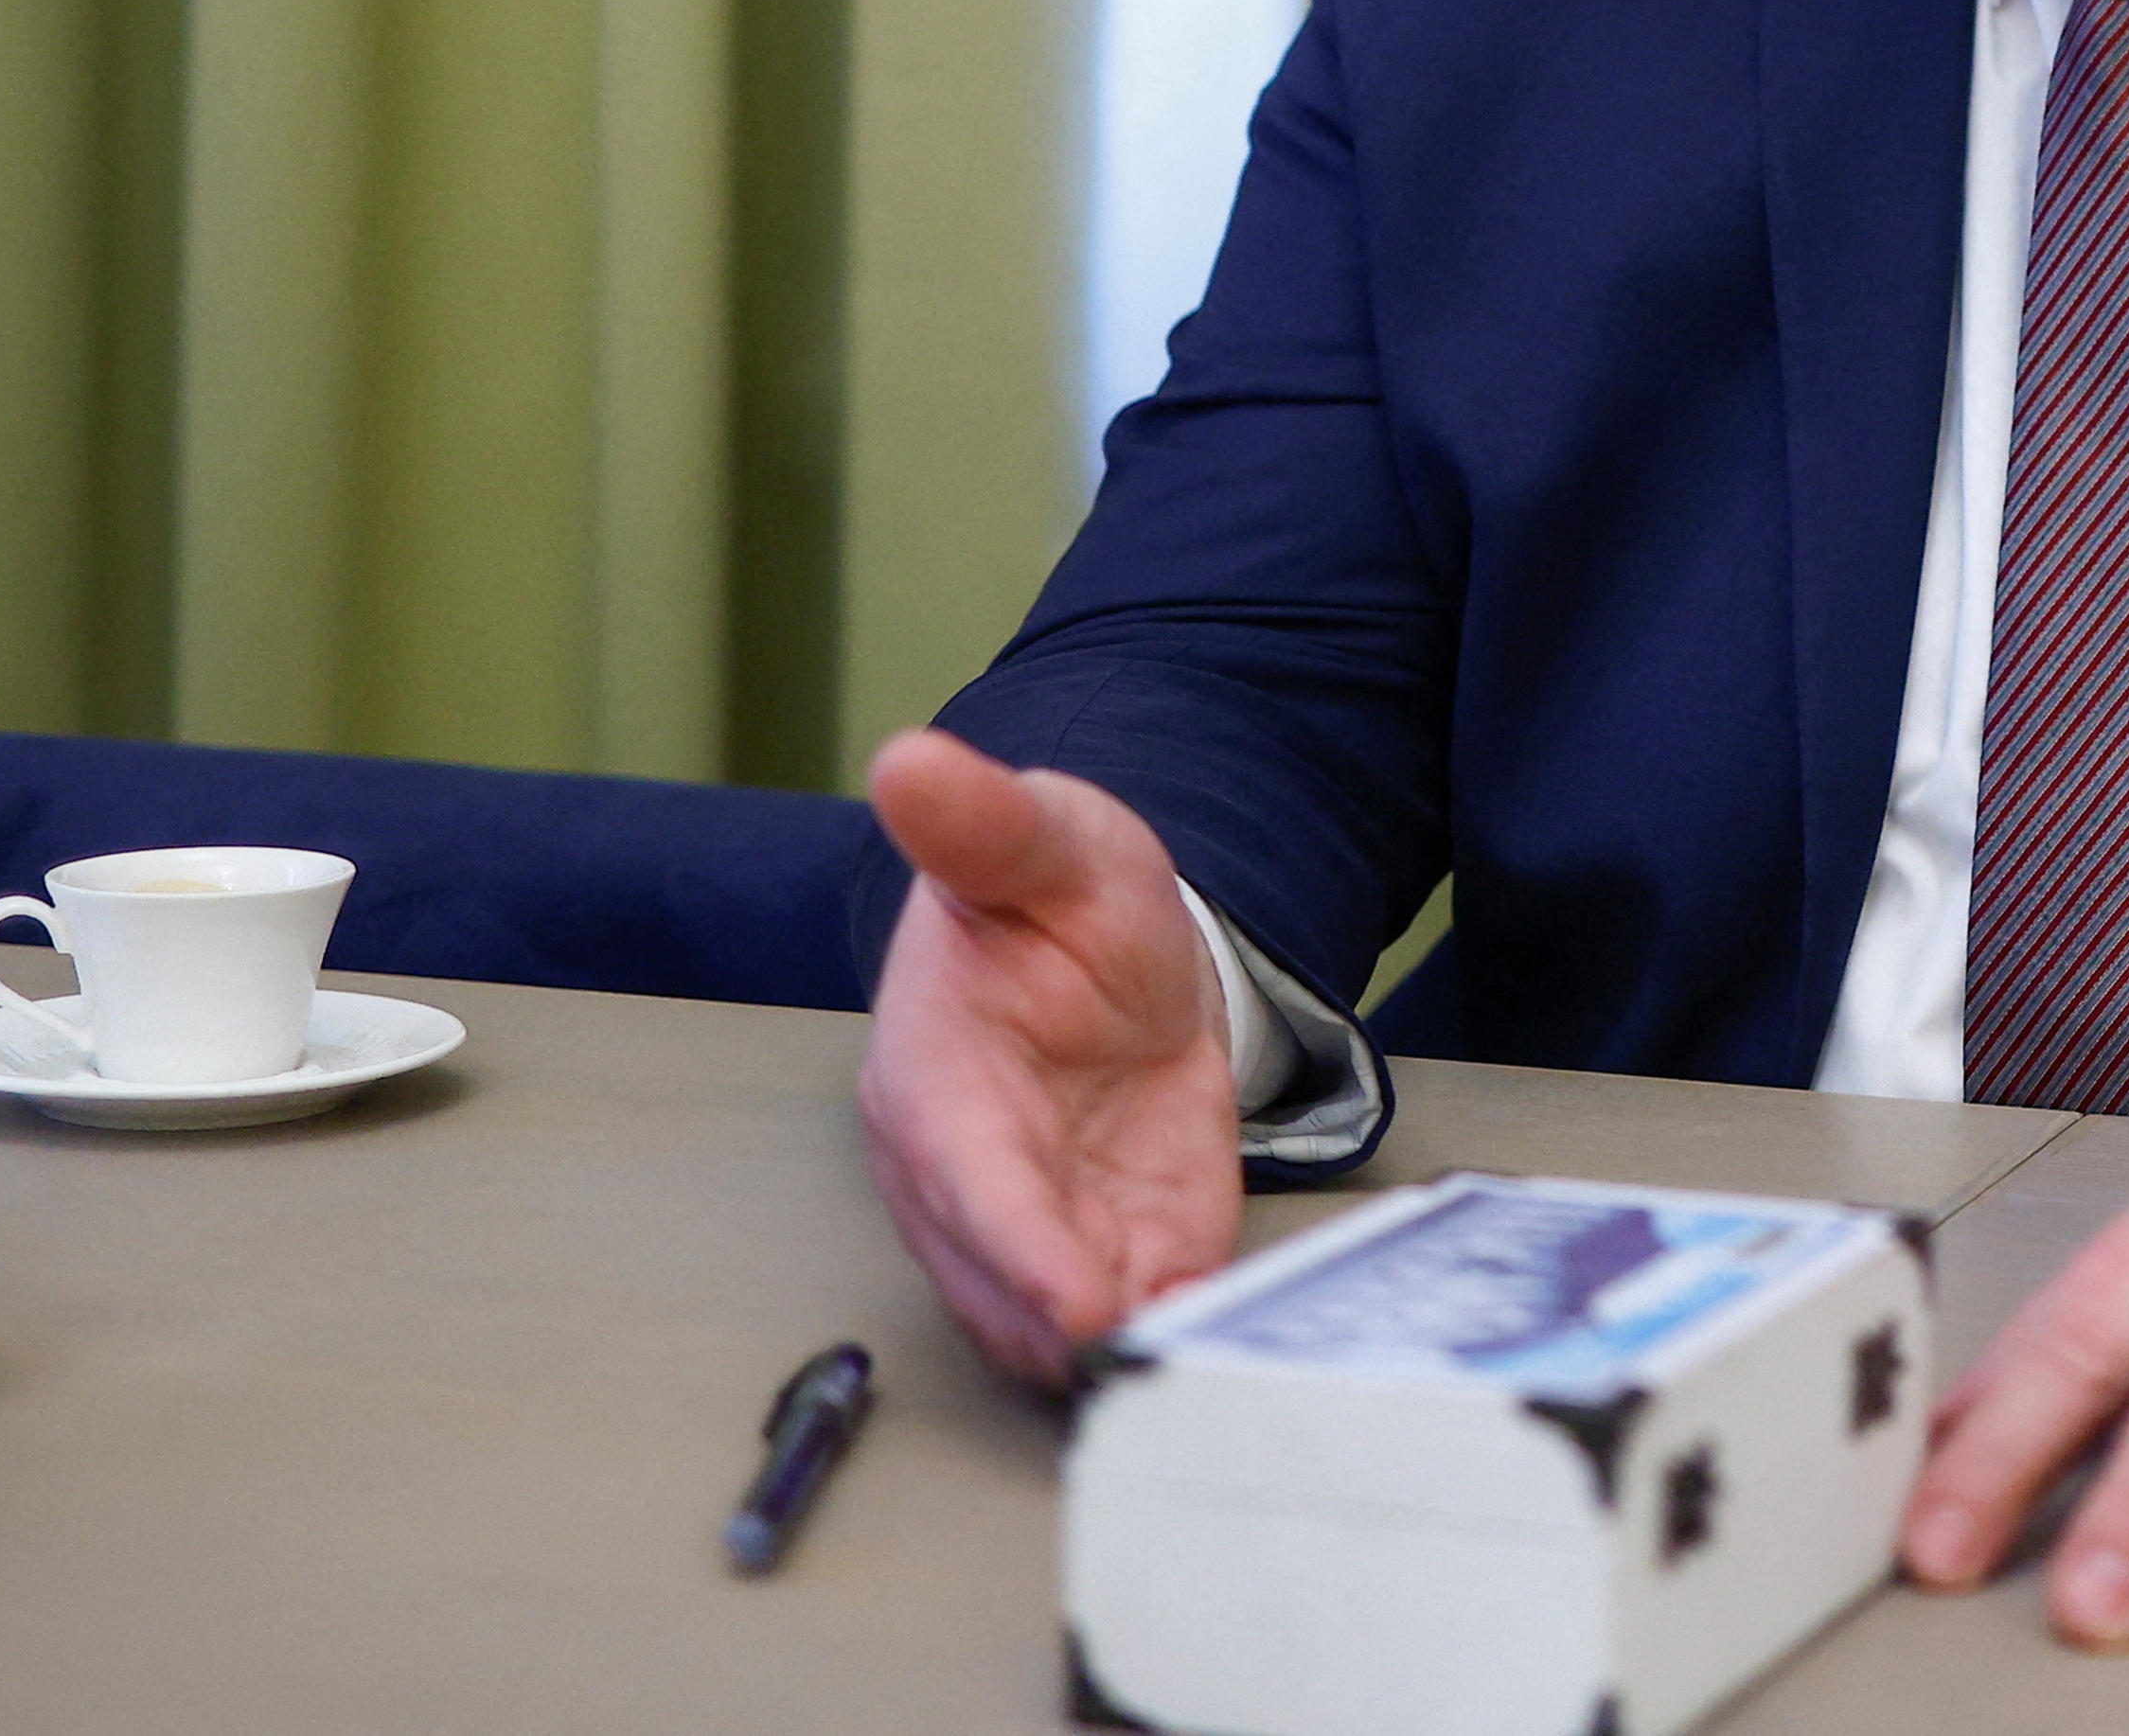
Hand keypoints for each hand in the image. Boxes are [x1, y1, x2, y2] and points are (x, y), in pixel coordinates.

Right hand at [855, 730, 1246, 1384]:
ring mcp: (1028, 1225)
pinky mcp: (1101, 1249)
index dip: (1019, 1246)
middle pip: (1002, 1278)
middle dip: (1073, 1327)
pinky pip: (1124, 1316)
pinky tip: (1218, 1346)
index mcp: (932, 1073)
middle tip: (1161, 1358)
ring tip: (1197, 1366)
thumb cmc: (1058, 891)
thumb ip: (986, 820)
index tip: (1079, 1304)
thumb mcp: (1046, 839)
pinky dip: (1164, 1337)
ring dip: (1120, 1350)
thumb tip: (910, 762)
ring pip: (1050, 1326)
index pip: (964, 1174)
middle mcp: (960, 1172)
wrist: (1112, 945)